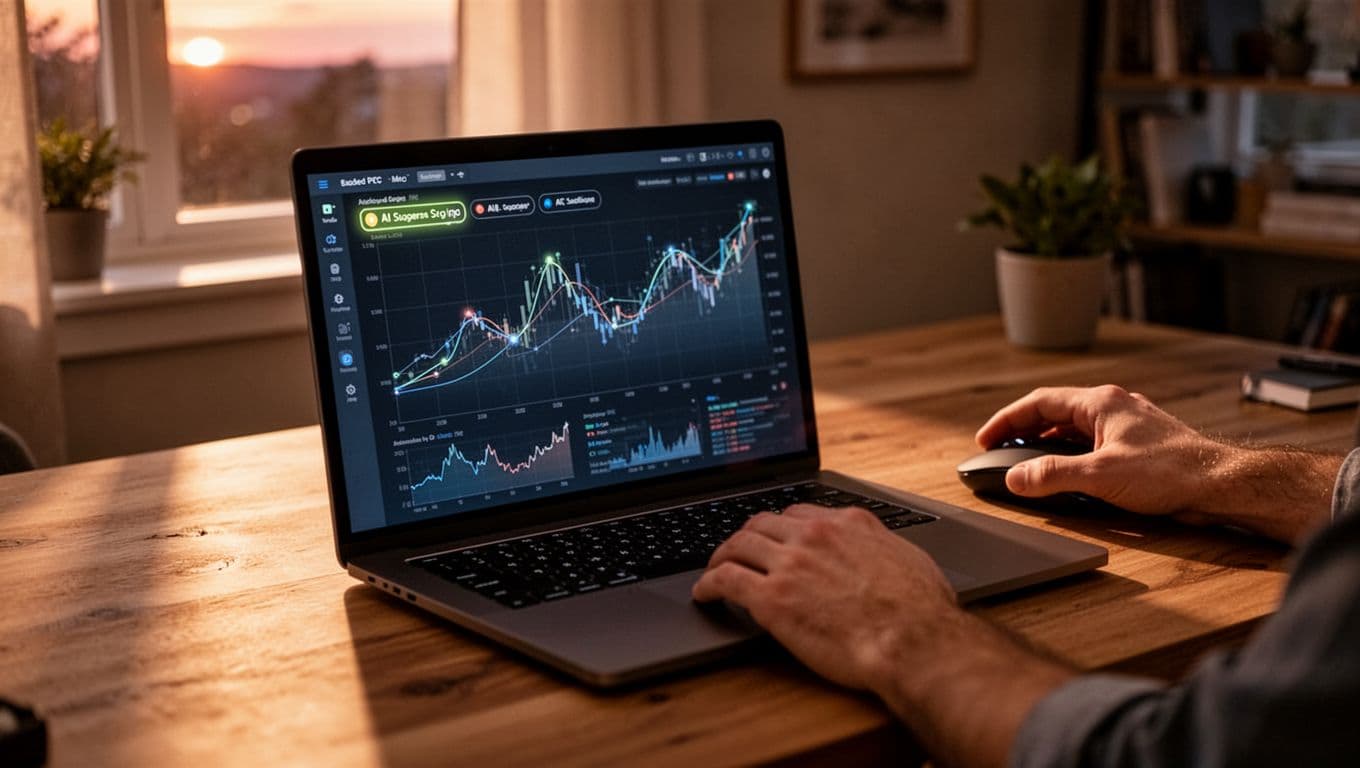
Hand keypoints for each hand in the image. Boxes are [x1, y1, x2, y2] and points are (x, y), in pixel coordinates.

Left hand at [692, 504, 955, 691]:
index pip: (800, 512)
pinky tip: (703, 594)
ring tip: (714, 569)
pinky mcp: (771, 598)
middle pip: (763, 522)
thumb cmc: (921, 611)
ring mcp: (790, 564)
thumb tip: (883, 553)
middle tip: (737, 550)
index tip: (774, 537)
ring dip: (721, 556)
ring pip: (738, 545)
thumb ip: (885, 548)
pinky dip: (708, 584)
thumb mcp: (909, 560)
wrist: (913, 641)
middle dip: (746, 535)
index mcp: (848, 523)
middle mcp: (815, 535)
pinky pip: (726, 580)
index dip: (781, 526)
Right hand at [975, 385, 1225, 519]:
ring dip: (1047, 442)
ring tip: (1026, 461)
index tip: (985, 439)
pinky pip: (1093, 442)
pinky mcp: (1140, 445)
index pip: (1039, 403)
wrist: (1222, 483)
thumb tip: (1016, 479)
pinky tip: (1068, 472)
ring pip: (1075, 427)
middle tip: (1000, 450)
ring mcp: (1128, 425)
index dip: (1006, 421)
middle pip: (1055, 412)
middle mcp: (1113, 407)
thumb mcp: (1099, 476)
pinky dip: (1071, 453)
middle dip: (1023, 431)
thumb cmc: (1170, 472)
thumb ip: (1052, 476)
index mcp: (1100, 402)